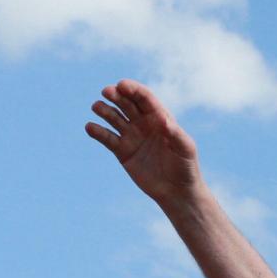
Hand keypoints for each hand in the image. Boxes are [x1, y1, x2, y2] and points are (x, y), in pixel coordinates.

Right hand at [86, 80, 203, 208]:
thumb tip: (163, 119)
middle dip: (116, 95)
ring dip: (104, 110)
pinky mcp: (122, 151)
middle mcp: (143, 123)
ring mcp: (132, 136)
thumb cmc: (186, 167)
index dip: (133, 89)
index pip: (144, 98)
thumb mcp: (185, 149)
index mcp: (160, 117)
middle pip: (127, 103)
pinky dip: (97, 132)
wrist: (176, 192)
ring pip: (114, 118)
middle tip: (106, 92)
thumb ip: (175, 134)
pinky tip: (90, 127)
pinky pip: (107, 138)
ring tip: (96, 107)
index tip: (121, 85)